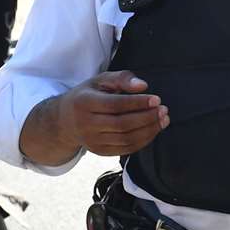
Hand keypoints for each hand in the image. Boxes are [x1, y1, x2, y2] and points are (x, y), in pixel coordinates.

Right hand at [54, 71, 168, 156]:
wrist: (65, 120)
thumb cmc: (89, 95)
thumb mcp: (101, 80)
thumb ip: (122, 78)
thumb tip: (143, 85)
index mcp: (84, 103)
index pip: (114, 105)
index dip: (137, 103)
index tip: (157, 99)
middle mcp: (85, 125)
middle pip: (122, 125)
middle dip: (147, 118)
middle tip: (164, 110)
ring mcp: (92, 141)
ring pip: (125, 139)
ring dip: (149, 130)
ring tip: (163, 119)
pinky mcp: (100, 151)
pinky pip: (126, 149)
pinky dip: (144, 140)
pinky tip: (154, 129)